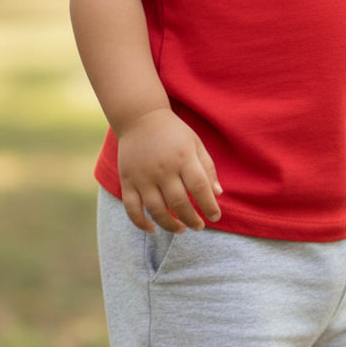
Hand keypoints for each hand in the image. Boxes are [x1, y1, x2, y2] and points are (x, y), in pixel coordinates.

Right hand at [117, 107, 222, 232]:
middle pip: (179, 203)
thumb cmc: (173, 132)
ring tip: (181, 229)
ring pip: (156, 210)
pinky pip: (132, 208)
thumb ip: (207, 168)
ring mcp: (143, 176)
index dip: (209, 206)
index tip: (215, 217)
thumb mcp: (195, 144)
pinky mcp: (127, 180)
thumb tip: (217, 194)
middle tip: (199, 226)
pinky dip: (140, 223)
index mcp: (183, 158)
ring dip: (170, 225)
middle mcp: (163, 169)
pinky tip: (152, 229)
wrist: (139, 117)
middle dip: (192, 220)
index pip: (200, 188)